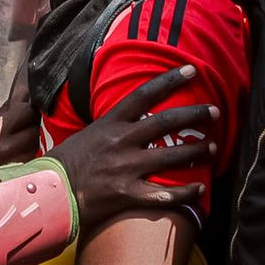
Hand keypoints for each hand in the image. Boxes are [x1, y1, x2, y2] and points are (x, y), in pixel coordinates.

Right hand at [47, 65, 217, 227]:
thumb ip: (111, 126)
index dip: (169, 80)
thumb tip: (130, 116)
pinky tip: (199, 189)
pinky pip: (164, 194)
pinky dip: (185, 192)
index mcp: (110, 123)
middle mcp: (121, 141)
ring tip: (213, 148)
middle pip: (165, 122)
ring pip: (170, 156)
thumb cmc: (66, 162)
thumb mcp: (86, 133)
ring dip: (196, 151)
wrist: (50, 193)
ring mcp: (125, 168)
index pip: (144, 94)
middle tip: (214, 111)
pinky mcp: (127, 194)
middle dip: (194, 114)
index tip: (192, 70)